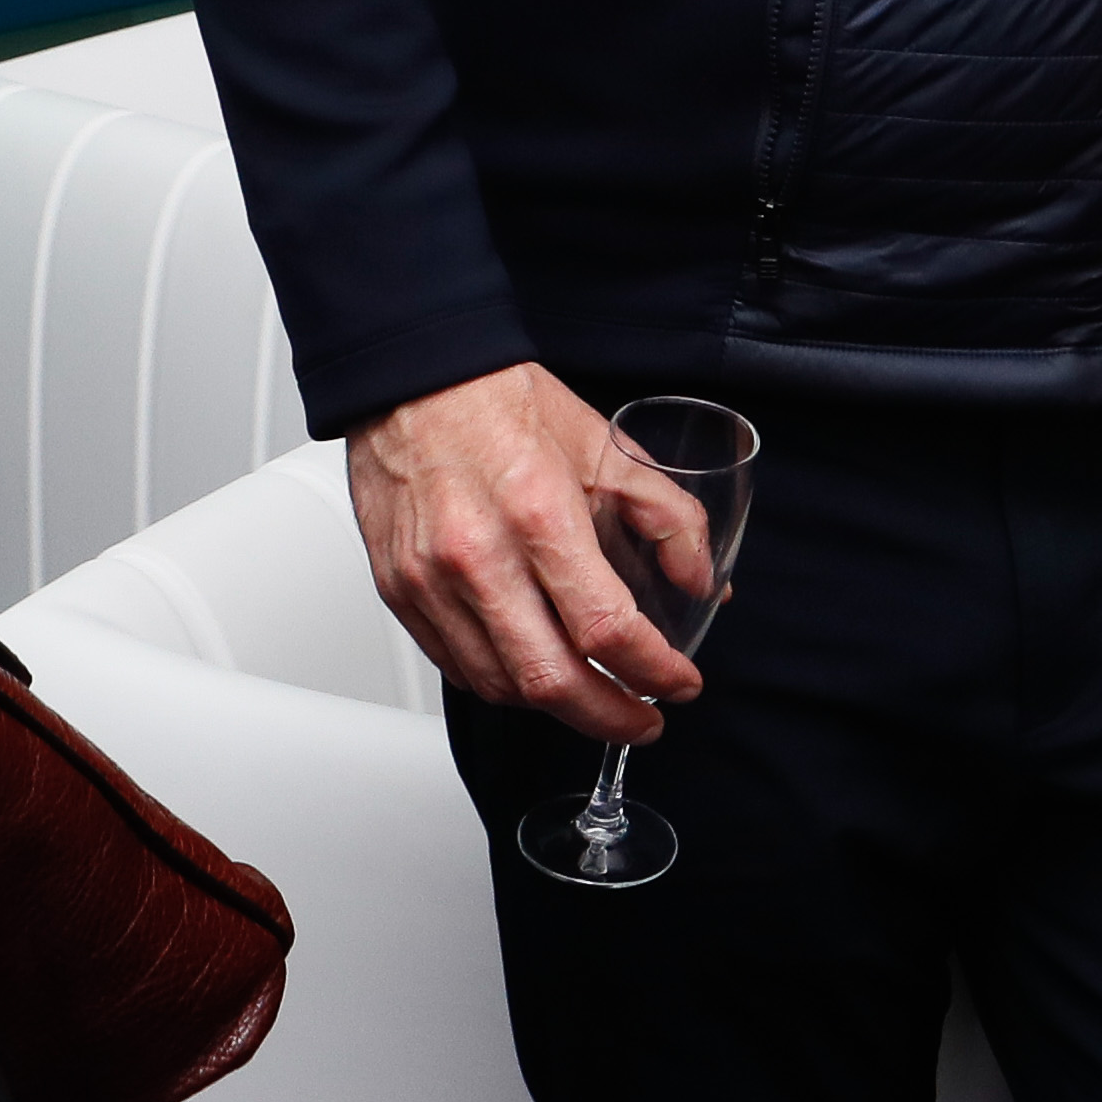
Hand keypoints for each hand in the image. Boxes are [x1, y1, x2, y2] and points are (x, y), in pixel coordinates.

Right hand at [347, 363, 710, 746]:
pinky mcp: (398, 593)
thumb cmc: (502, 405)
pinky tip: (537, 675)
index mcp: (539, 514)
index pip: (605, 626)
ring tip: (599, 700)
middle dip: (611, 716)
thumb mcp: (607, 447)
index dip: (653, 669)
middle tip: (646, 718)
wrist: (414, 383)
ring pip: (501, 685)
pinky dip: (504, 684)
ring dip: (558, 708)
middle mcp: (478, 556)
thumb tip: (702, 578)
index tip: (679, 681)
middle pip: (550, 679)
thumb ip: (667, 516)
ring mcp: (430, 582)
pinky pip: (457, 666)